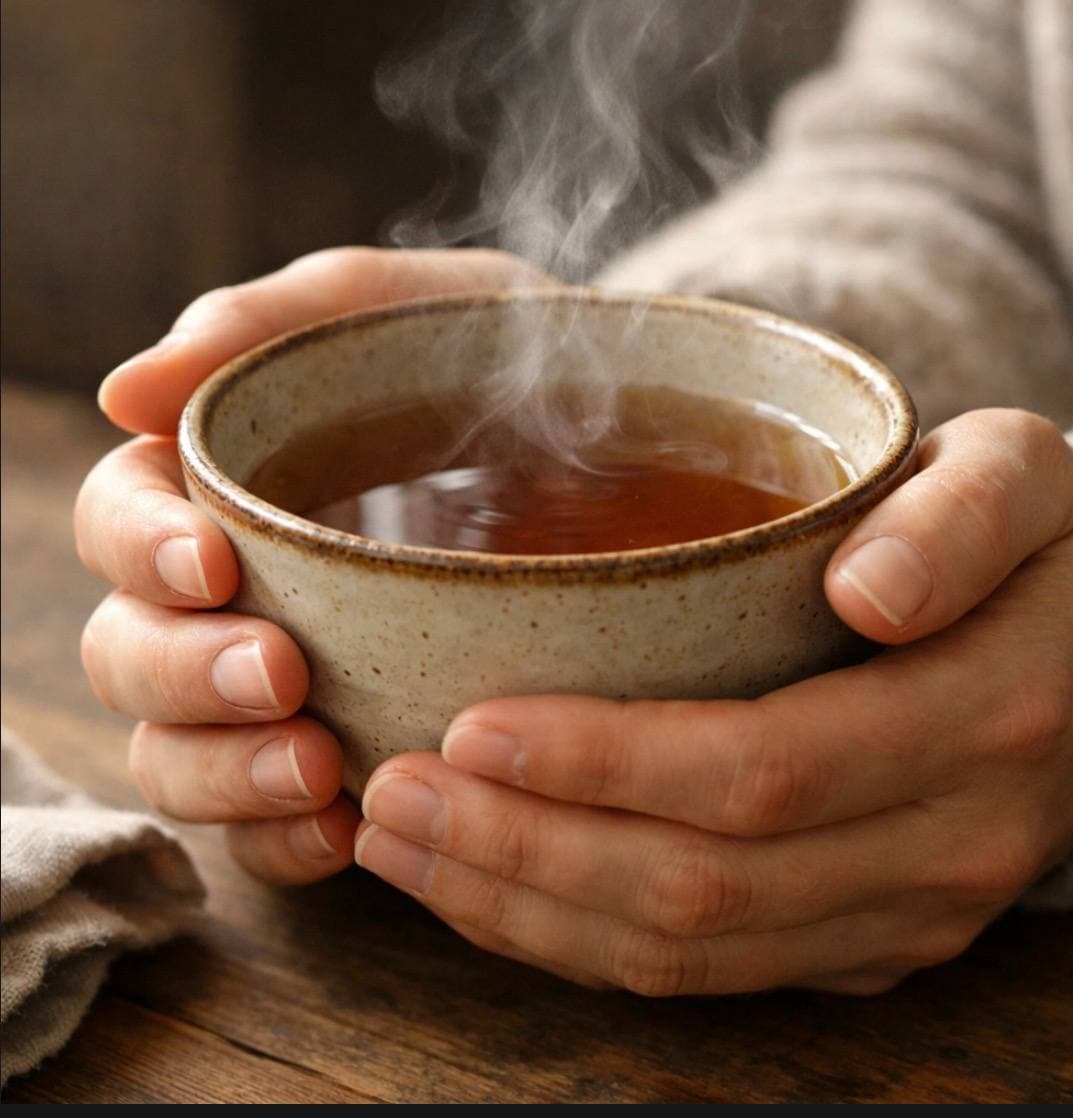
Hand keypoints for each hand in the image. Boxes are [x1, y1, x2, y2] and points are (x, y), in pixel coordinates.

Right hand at [76, 247, 552, 883]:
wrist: (627, 452)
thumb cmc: (496, 363)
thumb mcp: (406, 310)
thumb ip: (271, 323)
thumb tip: (122, 394)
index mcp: (220, 486)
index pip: (120, 520)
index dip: (140, 550)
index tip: (216, 564)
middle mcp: (230, 597)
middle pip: (129, 655)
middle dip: (186, 674)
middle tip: (282, 673)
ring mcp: (278, 690)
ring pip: (177, 757)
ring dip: (225, 772)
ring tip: (316, 765)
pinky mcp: (340, 759)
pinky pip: (266, 831)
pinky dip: (284, 841)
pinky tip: (344, 827)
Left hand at [355, 409, 1072, 992]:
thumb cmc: (1032, 546)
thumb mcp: (1020, 480)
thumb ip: (963, 519)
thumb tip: (872, 593)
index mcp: (981, 721)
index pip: (762, 769)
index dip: (604, 763)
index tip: (467, 728)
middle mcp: (944, 844)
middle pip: (703, 885)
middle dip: (526, 851)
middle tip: (389, 798)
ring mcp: (903, 913)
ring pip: (690, 953)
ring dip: (529, 910)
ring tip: (402, 847)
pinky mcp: (864, 939)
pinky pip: (706, 971)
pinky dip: (579, 940)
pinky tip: (489, 891)